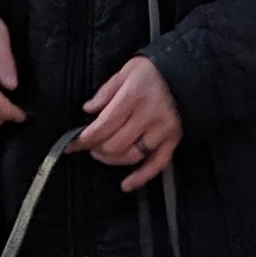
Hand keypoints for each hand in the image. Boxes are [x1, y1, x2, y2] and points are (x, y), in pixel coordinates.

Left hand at [81, 55, 183, 192]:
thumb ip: (106, 91)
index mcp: (134, 95)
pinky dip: (141, 177)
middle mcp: (149, 115)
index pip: (104, 125)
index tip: (71, 145)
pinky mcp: (174, 139)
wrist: (185, 74)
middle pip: (115, 144)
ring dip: (112, 160)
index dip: (85, 139)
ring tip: (102, 154)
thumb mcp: (125, 71)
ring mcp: (163, 129)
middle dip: (96, 148)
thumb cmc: (151, 72)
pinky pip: (157, 164)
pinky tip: (126, 185)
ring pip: (132, 155)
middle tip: (89, 145)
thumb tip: (88, 110)